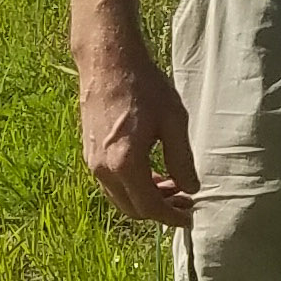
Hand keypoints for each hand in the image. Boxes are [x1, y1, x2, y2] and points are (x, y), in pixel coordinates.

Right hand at [76, 34, 198, 226]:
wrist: (108, 62)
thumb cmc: (144, 87)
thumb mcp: (173, 121)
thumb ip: (182, 159)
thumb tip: (191, 188)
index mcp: (124, 163)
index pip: (149, 206)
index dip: (171, 217)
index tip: (191, 218)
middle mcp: (102, 168)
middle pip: (132, 208)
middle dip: (160, 211)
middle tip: (186, 202)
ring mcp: (92, 161)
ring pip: (120, 197)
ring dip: (146, 199)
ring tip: (175, 187)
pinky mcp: (89, 152)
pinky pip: (112, 182)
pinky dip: (133, 186)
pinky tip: (154, 174)